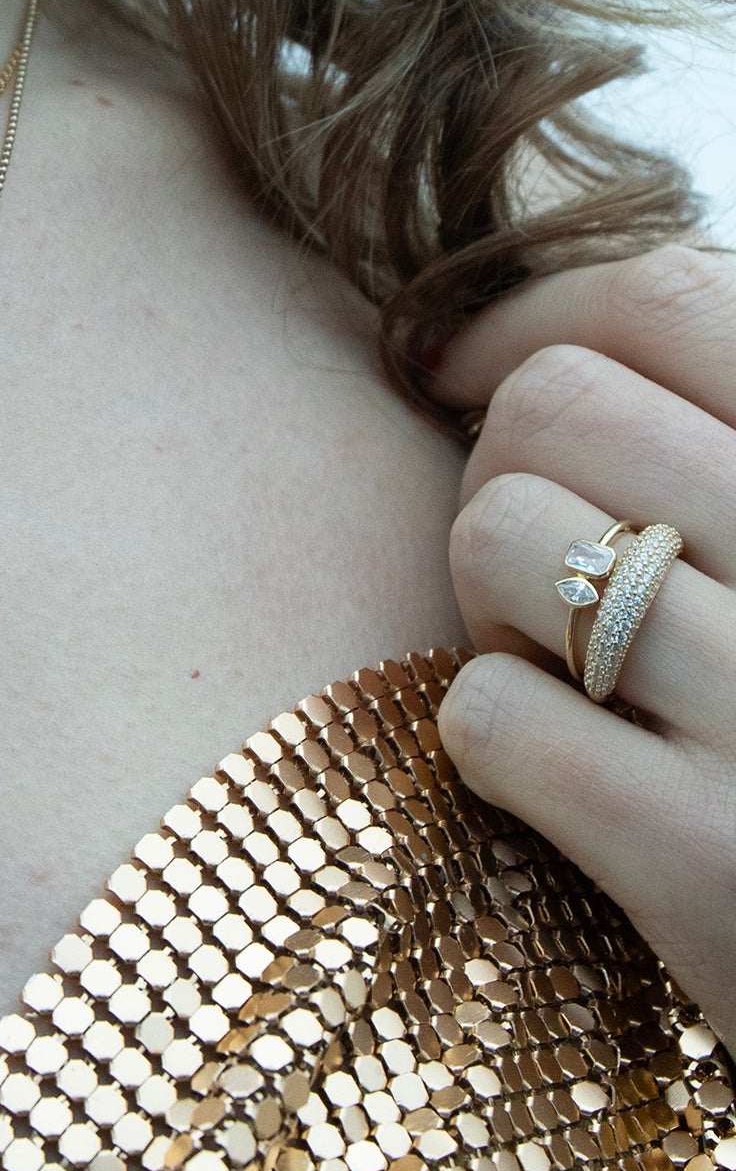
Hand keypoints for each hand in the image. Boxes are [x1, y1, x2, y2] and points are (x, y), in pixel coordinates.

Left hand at [434, 246, 735, 1037]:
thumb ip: (704, 441)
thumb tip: (482, 342)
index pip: (665, 295)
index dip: (520, 315)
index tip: (459, 369)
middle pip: (547, 410)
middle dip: (501, 478)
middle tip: (549, 573)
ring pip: (500, 539)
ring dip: (490, 609)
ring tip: (573, 676)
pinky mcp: (720, 875)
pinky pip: (485, 715)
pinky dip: (491, 743)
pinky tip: (567, 782)